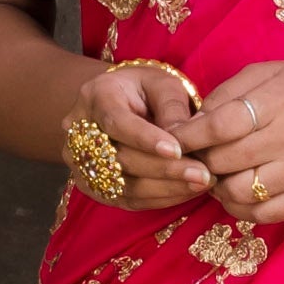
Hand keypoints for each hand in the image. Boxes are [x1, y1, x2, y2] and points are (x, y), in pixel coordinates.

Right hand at [65, 60, 212, 208]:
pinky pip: (127, 199)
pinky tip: (187, 192)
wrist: (123, 104)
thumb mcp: (163, 84)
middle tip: (204, 174)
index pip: (117, 122)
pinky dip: (160, 199)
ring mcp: (82, 162)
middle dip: (165, 169)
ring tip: (202, 184)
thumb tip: (183, 140)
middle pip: (120, 159)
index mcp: (96, 96)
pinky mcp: (94, 186)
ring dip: (167, 189)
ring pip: (123, 185)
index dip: (146, 139)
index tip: (178, 150)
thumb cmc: (147, 90)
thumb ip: (172, 107)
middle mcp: (79, 131)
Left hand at [177, 52, 283, 226]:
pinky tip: (237, 193)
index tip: (173, 140)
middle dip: (200, 162)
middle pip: (225, 162)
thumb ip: (228, 93)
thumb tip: (189, 125)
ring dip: (218, 189)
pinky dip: (240, 208)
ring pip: (240, 193)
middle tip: (193, 159)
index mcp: (281, 101)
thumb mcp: (271, 73)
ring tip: (216, 176)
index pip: (220, 125)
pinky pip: (264, 214)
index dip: (189, 136)